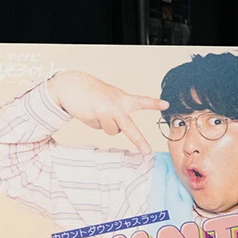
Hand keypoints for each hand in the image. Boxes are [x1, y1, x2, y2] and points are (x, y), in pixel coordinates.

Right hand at [47, 71, 167, 153]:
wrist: (71, 85)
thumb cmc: (95, 93)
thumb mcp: (112, 98)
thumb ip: (121, 111)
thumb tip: (119, 130)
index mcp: (123, 99)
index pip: (141, 101)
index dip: (153, 104)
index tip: (166, 105)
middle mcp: (116, 105)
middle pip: (129, 127)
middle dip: (139, 140)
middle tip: (147, 152)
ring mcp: (104, 111)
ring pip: (112, 131)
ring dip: (106, 125)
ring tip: (98, 111)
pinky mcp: (93, 116)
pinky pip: (98, 127)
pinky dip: (94, 122)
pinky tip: (89, 111)